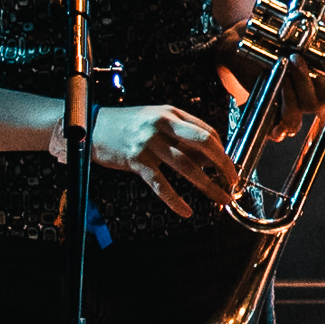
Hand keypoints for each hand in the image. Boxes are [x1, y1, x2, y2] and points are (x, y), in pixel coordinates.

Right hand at [89, 101, 235, 215]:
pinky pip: (160, 183)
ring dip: (207, 185)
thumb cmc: (126, 124)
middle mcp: (163, 124)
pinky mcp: (136, 160)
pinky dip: (175, 199)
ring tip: (220, 198)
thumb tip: (208, 158)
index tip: (229, 166)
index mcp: (171, 113)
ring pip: (187, 166)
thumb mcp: (156, 120)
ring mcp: (149, 142)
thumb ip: (181, 134)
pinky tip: (185, 210)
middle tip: (233, 181)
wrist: (90, 127)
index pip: (207, 132)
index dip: (222, 151)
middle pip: (204, 144)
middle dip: (223, 164)